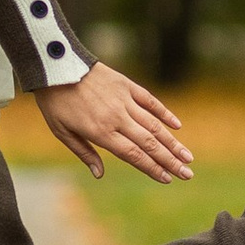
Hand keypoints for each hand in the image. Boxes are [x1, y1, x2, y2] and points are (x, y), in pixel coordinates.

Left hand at [39, 61, 192, 185]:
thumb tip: (99, 175)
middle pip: (150, 144)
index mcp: (101, 132)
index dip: (152, 169)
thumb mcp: (62, 132)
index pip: (134, 156)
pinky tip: (177, 125)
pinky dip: (164, 113)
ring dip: (173, 142)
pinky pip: (150, 101)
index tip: (168, 179)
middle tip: (188, 174)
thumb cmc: (56, 102)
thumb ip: (84, 153)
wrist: (56, 66)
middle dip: (171, 161)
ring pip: (154, 125)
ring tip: (188, 156)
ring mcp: (124, 100)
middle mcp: (117, 118)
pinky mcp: (126, 85)